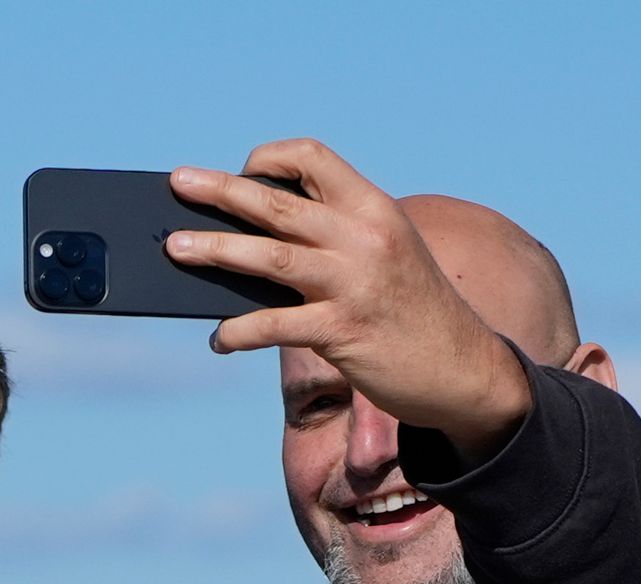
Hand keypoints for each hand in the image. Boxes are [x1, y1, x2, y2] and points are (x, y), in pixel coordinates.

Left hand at [165, 140, 533, 456]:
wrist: (465, 368)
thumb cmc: (413, 311)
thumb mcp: (386, 253)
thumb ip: (335, 237)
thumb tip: (256, 241)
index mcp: (373, 208)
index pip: (312, 158)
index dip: (270, 159)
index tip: (244, 171)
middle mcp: (363, 237)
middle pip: (278, 202)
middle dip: (221, 191)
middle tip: (179, 183)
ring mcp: (353, 283)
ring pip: (269, 256)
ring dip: (215, 251)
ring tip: (175, 249)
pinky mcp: (343, 331)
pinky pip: (275, 325)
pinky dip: (239, 330)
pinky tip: (218, 338)